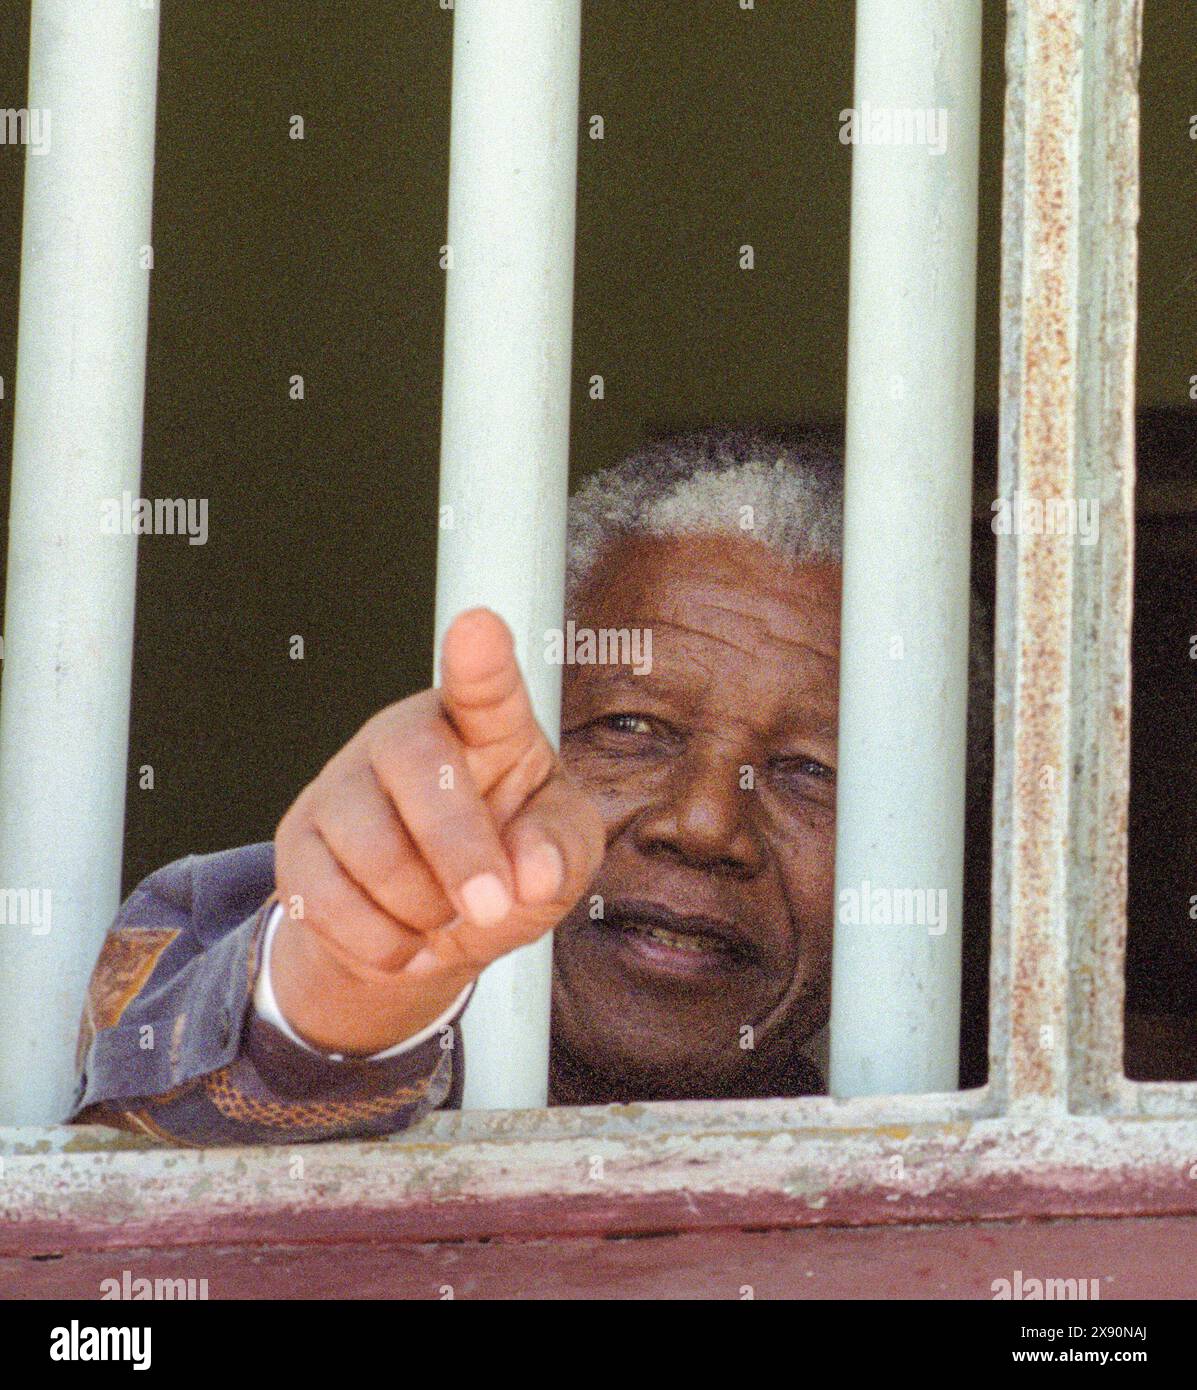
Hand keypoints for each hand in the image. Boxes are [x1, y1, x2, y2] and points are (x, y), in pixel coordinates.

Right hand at [271, 608, 604, 1054]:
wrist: (432, 929)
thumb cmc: (511, 864)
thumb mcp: (561, 856)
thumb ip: (561, 850)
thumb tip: (531, 873)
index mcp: (485, 726)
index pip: (484, 687)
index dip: (481, 659)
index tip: (479, 626)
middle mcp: (406, 737)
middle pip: (417, 765)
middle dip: (459, 849)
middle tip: (492, 907)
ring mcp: (344, 783)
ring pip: (372, 847)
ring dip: (423, 909)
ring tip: (445, 916)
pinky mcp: (299, 840)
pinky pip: (327, 900)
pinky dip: (381, 943)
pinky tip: (405, 938)